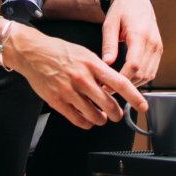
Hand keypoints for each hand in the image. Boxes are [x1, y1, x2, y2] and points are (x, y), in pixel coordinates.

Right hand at [6, 25, 146, 127]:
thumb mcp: (85, 54)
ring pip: (93, 115)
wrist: (33, 52)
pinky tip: (87, 120)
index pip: (120, 83)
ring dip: (101, 119)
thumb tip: (114, 87)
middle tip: (118, 115)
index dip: (134, 97)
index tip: (142, 106)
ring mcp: (69, 90)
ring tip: (102, 117)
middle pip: (108, 104)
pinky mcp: (57, 100)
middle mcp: (82, 78)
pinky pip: (77, 119)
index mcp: (93, 64)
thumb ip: (100, 71)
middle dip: (117, 113)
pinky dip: (85, 123)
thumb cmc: (60, 52)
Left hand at [101, 0, 162, 85]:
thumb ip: (109, 44)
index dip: (121, 79)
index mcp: (140, 35)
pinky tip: (127, 79)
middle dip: (125, 85)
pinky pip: (152, 71)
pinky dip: (140, 78)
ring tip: (116, 86)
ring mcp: (158, 47)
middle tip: (107, 90)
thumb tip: (106, 64)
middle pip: (142, 73)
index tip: (106, 86)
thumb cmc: (120, 10)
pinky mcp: (159, 50)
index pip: (134, 65)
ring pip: (148, 75)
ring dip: (133, 84)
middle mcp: (153, 42)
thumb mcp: (109, 24)